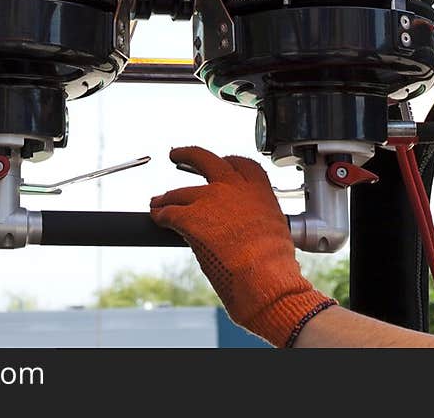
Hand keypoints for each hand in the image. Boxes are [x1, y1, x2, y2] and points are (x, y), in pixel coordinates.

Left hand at [150, 146, 336, 346]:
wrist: (264, 278)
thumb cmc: (273, 264)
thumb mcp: (274, 228)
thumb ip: (257, 216)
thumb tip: (248, 225)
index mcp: (257, 189)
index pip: (239, 163)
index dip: (226, 162)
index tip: (219, 164)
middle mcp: (232, 187)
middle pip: (204, 159)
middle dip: (187, 154)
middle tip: (176, 154)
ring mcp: (210, 199)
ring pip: (180, 192)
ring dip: (167, 198)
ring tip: (159, 203)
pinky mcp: (190, 217)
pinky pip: (169, 212)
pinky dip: (161, 215)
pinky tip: (158, 218)